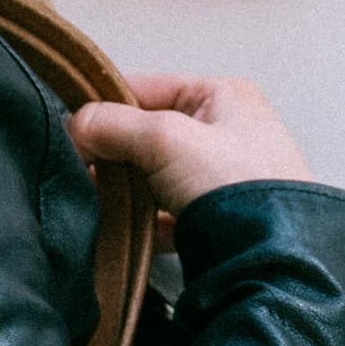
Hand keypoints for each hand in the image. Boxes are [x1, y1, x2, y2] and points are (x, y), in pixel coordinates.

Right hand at [69, 71, 311, 214]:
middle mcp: (226, 132)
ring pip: (154, 176)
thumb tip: (77, 125)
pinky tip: (126, 231)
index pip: (146, 88)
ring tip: (103, 202)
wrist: (270, 257)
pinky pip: (166, 213)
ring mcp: (221, 178)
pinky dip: (144, 221)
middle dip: (114, 154)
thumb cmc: (238, 187)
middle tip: (86, 171)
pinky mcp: (216, 219)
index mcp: (223, 96)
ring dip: (127, 190)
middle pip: (148, 134)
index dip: (106, 109)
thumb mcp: (166, 139)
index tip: (74, 132)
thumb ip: (114, 125)